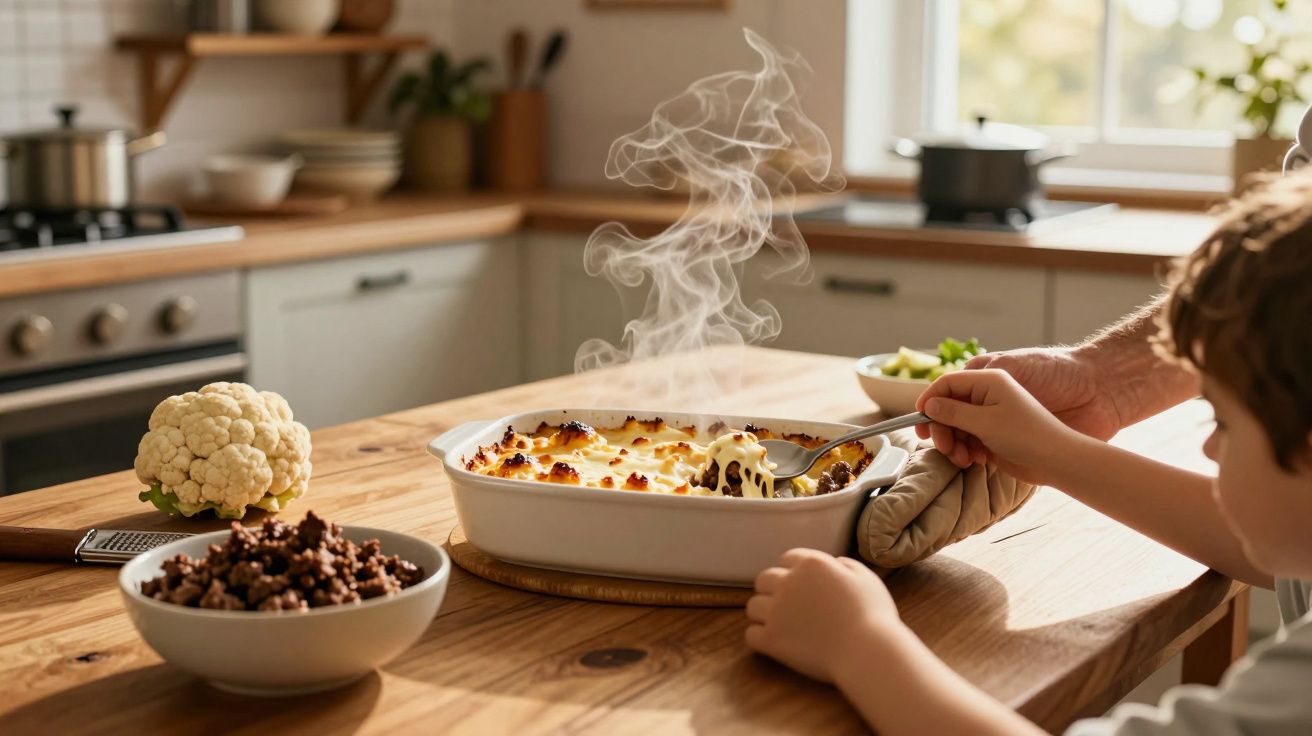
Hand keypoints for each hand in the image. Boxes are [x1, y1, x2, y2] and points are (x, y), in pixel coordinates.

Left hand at [745, 548, 906, 682]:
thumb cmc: (873, 615)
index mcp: (810, 564)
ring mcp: (777, 611)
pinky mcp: (772, 639)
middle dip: (773, 590)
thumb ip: (845, 565)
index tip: (800, 586)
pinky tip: (774, 642)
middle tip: (787, 606)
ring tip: (780, 624)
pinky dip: (760, 638)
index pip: (787, 559)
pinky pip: (751, 635)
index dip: (793, 572)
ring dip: (763, 613)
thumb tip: (834, 563)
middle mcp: (788, 583)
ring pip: (753, 606)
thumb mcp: (865, 578)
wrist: (867, 651)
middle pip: (764, 580)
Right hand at [915, 347, 1121, 442]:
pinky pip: (971, 443)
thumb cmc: (1033, 430)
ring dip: (954, 443)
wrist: (1068, 457)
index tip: (918, 421)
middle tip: (941, 446)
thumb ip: (954, 411)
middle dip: (941, 427)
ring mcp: (993, 418)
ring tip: (963, 458)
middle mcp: (988, 397)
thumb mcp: (988, 419)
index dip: (929, 401)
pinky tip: (975, 462)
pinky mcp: (998, 438)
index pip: (946, 384)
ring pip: (958, 428)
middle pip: (948, 407)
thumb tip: (928, 406)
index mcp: (988, 380)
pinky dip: (967, 452)